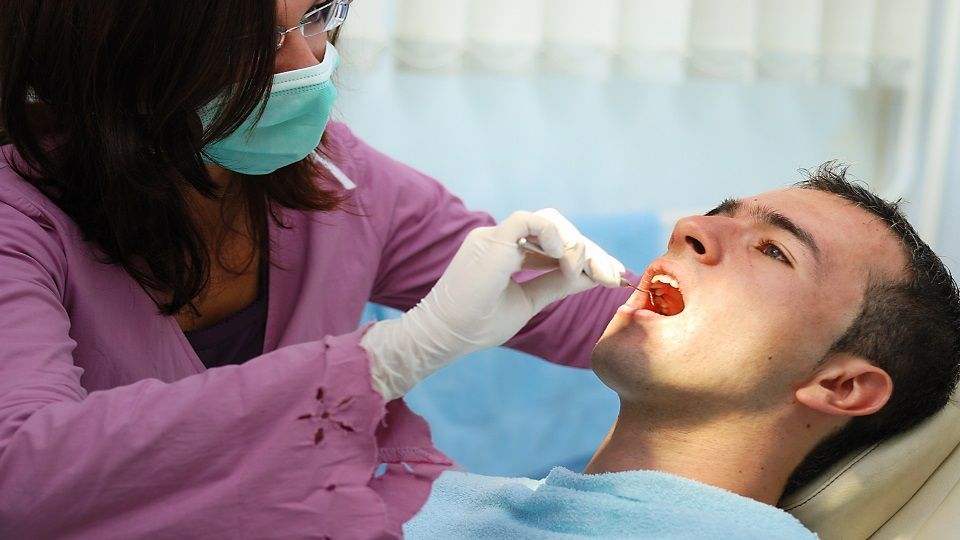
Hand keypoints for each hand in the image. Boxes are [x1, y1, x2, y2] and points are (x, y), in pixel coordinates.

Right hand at [362, 209, 625, 400]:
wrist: (446, 337)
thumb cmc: (479, 324)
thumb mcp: (529, 301)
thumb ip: (557, 284)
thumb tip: (594, 276)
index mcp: (506, 250)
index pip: (554, 241)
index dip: (585, 256)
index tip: (611, 276)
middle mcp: (500, 238)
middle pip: (557, 228)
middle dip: (589, 251)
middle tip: (612, 276)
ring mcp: (494, 236)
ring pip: (549, 221)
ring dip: (576, 246)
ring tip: (590, 273)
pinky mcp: (491, 241)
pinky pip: (530, 221)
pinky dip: (554, 237)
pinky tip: (566, 261)